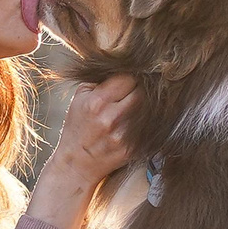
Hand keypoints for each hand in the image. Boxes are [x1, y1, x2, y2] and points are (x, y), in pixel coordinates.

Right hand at [27, 75, 137, 228]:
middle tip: (142, 88)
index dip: (132, 74)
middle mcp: (111, 118)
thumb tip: (125, 65)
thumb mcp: (79, 98)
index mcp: (97, 102)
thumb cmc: (78, 127)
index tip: (134, 75)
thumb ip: (100, 80)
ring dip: (148, 105)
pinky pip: (150, 127)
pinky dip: (150, 122)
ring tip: (141, 104)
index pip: (128, 77)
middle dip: (143, 88)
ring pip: (150, 109)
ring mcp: (124, 135)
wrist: (76, 164)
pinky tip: (144, 120)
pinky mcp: (134, 149)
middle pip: (143, 92)